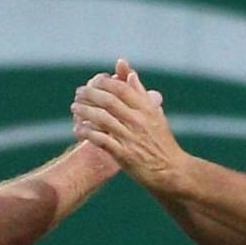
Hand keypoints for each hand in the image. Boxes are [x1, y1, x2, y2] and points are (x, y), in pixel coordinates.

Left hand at [71, 59, 180, 188]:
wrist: (171, 171)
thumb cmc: (162, 141)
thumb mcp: (155, 114)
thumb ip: (140, 93)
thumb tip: (129, 73)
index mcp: (146, 108)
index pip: (121, 88)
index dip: (104, 82)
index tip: (93, 81)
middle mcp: (138, 121)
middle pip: (108, 100)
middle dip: (90, 94)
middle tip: (78, 92)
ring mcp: (130, 137)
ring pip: (102, 118)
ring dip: (84, 111)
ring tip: (74, 108)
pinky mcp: (123, 154)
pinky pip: (100, 139)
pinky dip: (87, 133)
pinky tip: (78, 130)